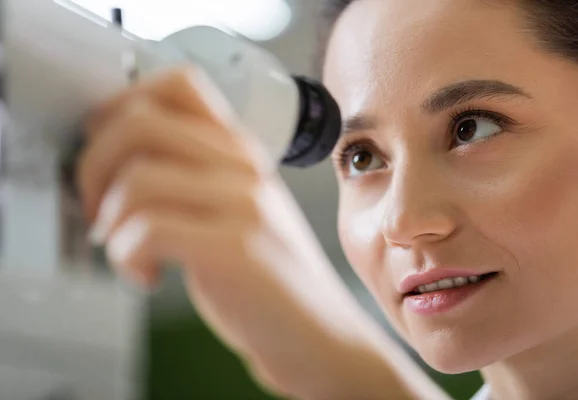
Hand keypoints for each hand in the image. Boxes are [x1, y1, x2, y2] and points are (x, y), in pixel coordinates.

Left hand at [77, 67, 429, 398]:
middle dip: (93, 167)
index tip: (106, 153)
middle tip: (99, 210)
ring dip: (110, 223)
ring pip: (136, 179)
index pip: (175, 83)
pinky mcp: (237, 248)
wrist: (317, 332)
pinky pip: (148, 230)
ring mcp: (245, 203)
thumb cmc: (266, 277)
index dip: (120, 107)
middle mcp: (244, 165)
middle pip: (139, 121)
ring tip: (129, 252)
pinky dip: (128, 256)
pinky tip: (149, 276)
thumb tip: (111, 158)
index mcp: (239, 150)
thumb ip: (188, 175)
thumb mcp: (232, 210)